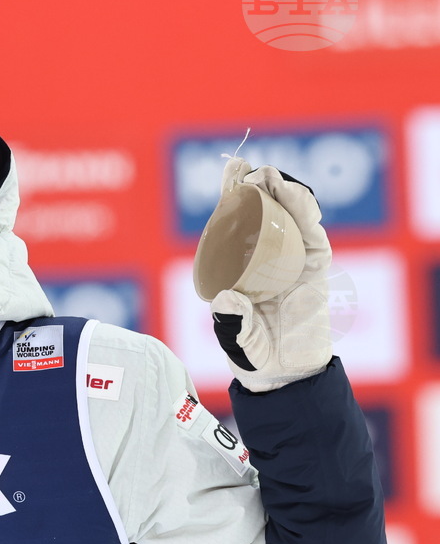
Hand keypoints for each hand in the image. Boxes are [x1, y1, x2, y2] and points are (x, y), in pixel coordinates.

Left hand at [210, 157, 332, 391]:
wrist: (288, 375)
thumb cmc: (253, 354)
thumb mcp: (234, 338)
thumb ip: (230, 323)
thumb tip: (226, 299)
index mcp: (239, 264)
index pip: (235, 221)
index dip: (232, 195)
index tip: (228, 173)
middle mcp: (265, 255)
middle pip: (262, 210)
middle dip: (253, 183)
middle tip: (242, 167)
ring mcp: (292, 258)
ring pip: (289, 215)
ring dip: (280, 190)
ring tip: (267, 175)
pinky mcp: (316, 266)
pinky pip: (312, 234)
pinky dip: (304, 211)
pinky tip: (294, 194)